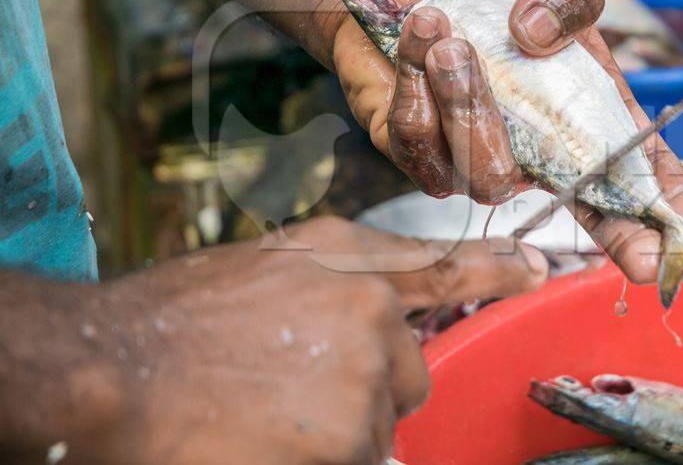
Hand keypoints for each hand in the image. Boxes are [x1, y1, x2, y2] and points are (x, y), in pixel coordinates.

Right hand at [27, 217, 545, 463]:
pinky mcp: (348, 442)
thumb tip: (390, 305)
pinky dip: (323, 455)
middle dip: (369, 387)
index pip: (444, 268)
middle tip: (298, 386)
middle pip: (408, 373)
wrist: (117, 368)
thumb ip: (346, 272)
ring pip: (377, 425)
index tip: (539, 268)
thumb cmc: (182, 317)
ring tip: (270, 412)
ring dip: (338, 430)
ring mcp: (363, 384)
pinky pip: (359, 457)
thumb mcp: (270, 262)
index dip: (496, 267)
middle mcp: (372, 322)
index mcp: (352, 270)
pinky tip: (271, 438)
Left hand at [330, 0, 682, 283]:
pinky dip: (417, 88)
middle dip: (601, 218)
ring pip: (489, 174)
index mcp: (578, 104)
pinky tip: (417, 39)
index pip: (630, 165)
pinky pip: (421, 145)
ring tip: (449, 40)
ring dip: (470, 105)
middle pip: (572, 200)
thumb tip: (539, 37)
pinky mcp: (417, 151)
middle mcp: (531, 142)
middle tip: (616, 215)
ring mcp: (473, 156)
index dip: (664, 197)